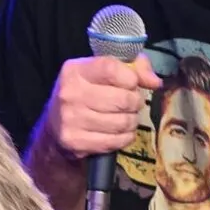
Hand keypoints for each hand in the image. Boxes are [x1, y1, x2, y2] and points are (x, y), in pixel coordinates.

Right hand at [39, 55, 161, 161]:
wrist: (55, 126)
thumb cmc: (86, 94)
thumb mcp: (102, 72)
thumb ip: (133, 68)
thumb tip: (155, 82)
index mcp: (74, 71)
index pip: (111, 69)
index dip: (130, 78)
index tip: (131, 83)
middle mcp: (69, 94)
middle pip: (123, 99)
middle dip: (134, 102)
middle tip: (129, 104)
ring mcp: (71, 120)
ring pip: (123, 122)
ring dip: (131, 121)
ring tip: (124, 117)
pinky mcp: (75, 141)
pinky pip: (116, 141)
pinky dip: (124, 137)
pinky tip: (118, 132)